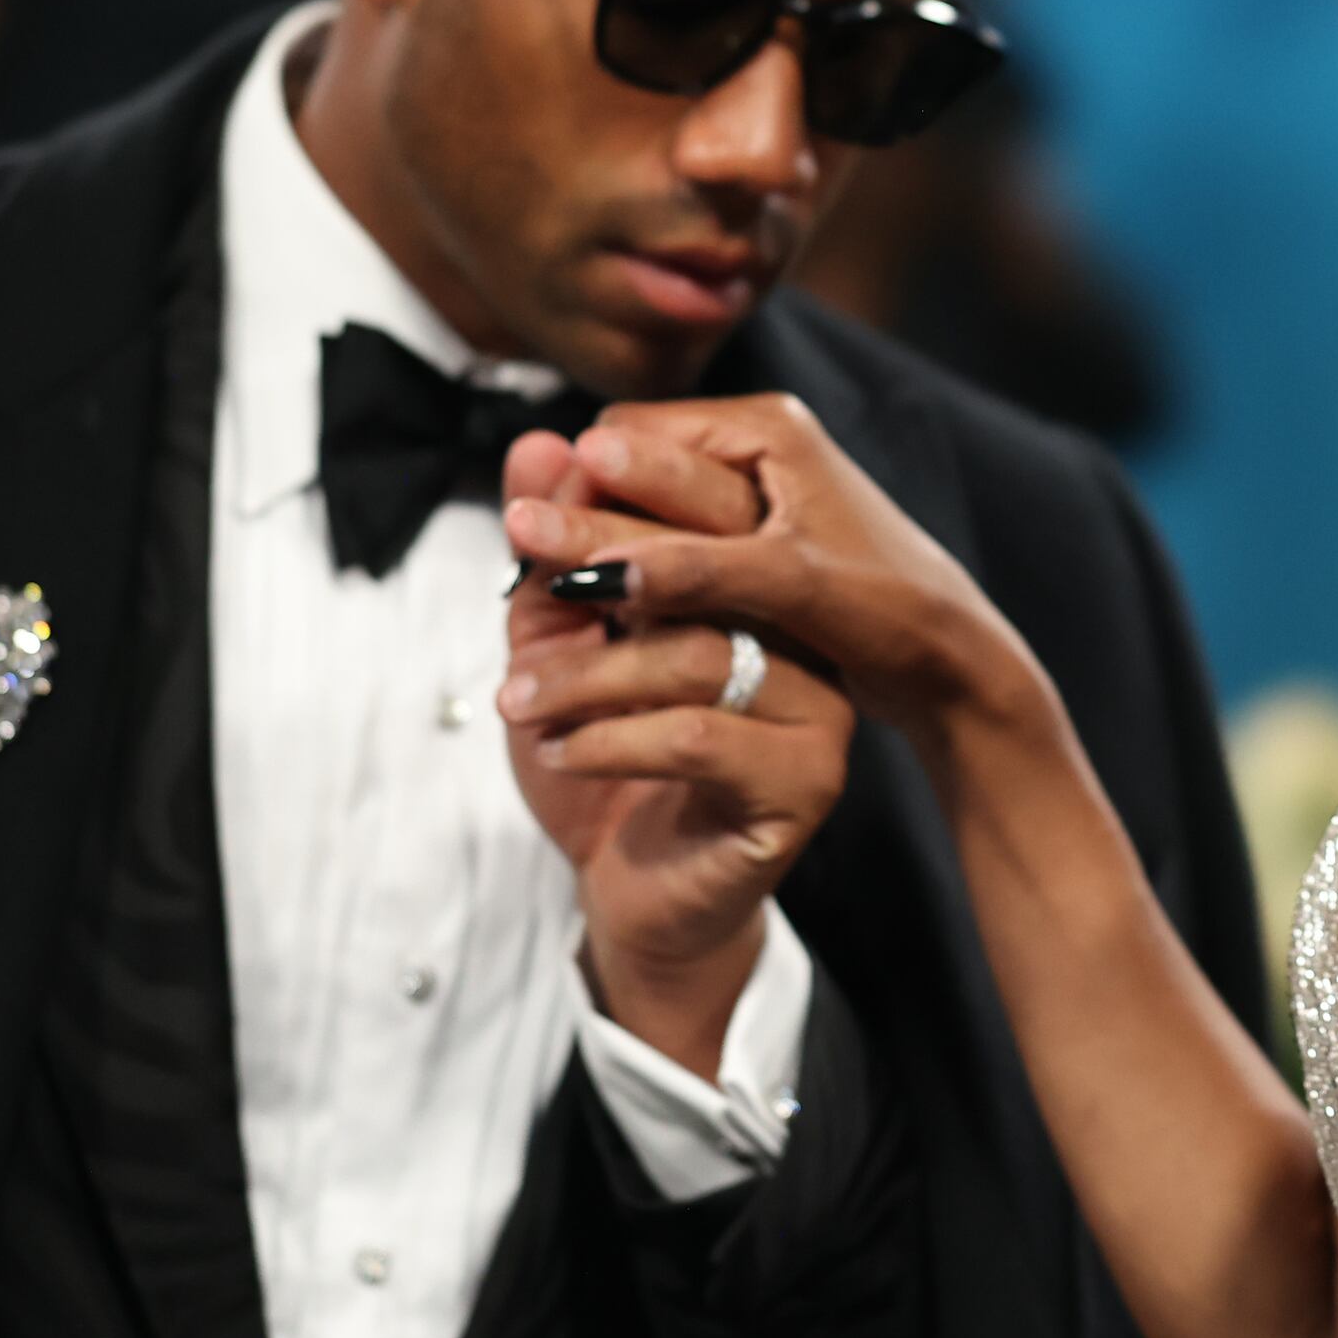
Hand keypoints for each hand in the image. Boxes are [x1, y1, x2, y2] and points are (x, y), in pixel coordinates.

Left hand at [498, 429, 856, 1073]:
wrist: (631, 895)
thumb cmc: (603, 766)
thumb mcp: (559, 650)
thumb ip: (551, 556)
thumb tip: (536, 443)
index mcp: (760, 592)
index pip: (708, 512)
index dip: (619, 495)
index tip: (530, 505)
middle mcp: (806, 640)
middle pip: (715, 572)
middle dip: (606, 556)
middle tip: (523, 552)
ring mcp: (819, 712)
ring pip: (699, 657)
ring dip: (588, 676)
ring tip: (517, 701)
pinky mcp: (805, 784)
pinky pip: (700, 739)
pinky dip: (611, 739)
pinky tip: (558, 751)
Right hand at [503, 395, 1051, 743]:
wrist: (951, 663)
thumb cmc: (891, 612)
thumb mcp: (790, 587)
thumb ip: (695, 571)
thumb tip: (595, 567)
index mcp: (767, 430)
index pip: (637, 434)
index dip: (582, 480)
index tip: (530, 531)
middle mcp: (756, 448)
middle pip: (632, 468)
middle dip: (579, 509)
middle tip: (518, 548)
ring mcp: (750, 497)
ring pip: (643, 513)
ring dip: (599, 546)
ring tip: (539, 586)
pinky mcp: (746, 546)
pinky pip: (665, 550)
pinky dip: (630, 576)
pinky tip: (593, 613)